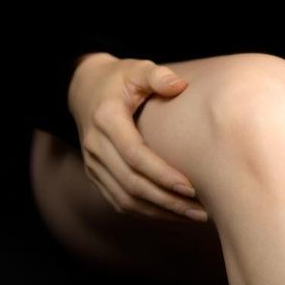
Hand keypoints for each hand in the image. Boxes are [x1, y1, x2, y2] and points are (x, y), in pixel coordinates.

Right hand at [67, 54, 205, 221]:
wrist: (84, 89)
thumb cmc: (118, 78)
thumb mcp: (136, 68)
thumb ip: (157, 75)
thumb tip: (180, 86)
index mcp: (106, 119)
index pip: (134, 155)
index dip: (162, 174)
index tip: (191, 187)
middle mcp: (95, 146)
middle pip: (131, 184)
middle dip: (167, 201)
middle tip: (200, 211)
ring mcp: (93, 164)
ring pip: (125, 199)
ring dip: (159, 212)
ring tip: (192, 216)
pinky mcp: (96, 175)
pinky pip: (119, 201)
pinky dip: (146, 212)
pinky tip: (172, 213)